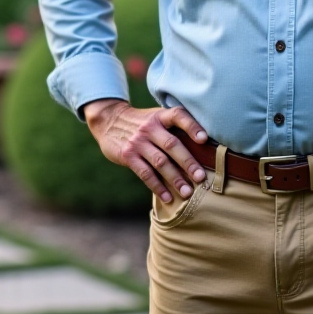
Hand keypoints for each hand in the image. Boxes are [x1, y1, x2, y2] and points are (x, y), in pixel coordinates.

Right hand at [82, 99, 209, 203]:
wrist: (108, 120)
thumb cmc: (141, 123)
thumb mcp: (155, 117)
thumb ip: (173, 128)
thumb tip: (203, 148)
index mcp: (160, 116)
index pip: (178, 116)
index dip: (192, 126)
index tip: (204, 139)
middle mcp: (149, 128)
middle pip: (171, 145)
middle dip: (188, 163)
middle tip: (201, 178)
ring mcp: (137, 142)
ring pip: (160, 162)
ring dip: (175, 179)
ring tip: (187, 192)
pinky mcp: (127, 155)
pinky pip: (145, 174)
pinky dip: (158, 187)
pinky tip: (168, 197)